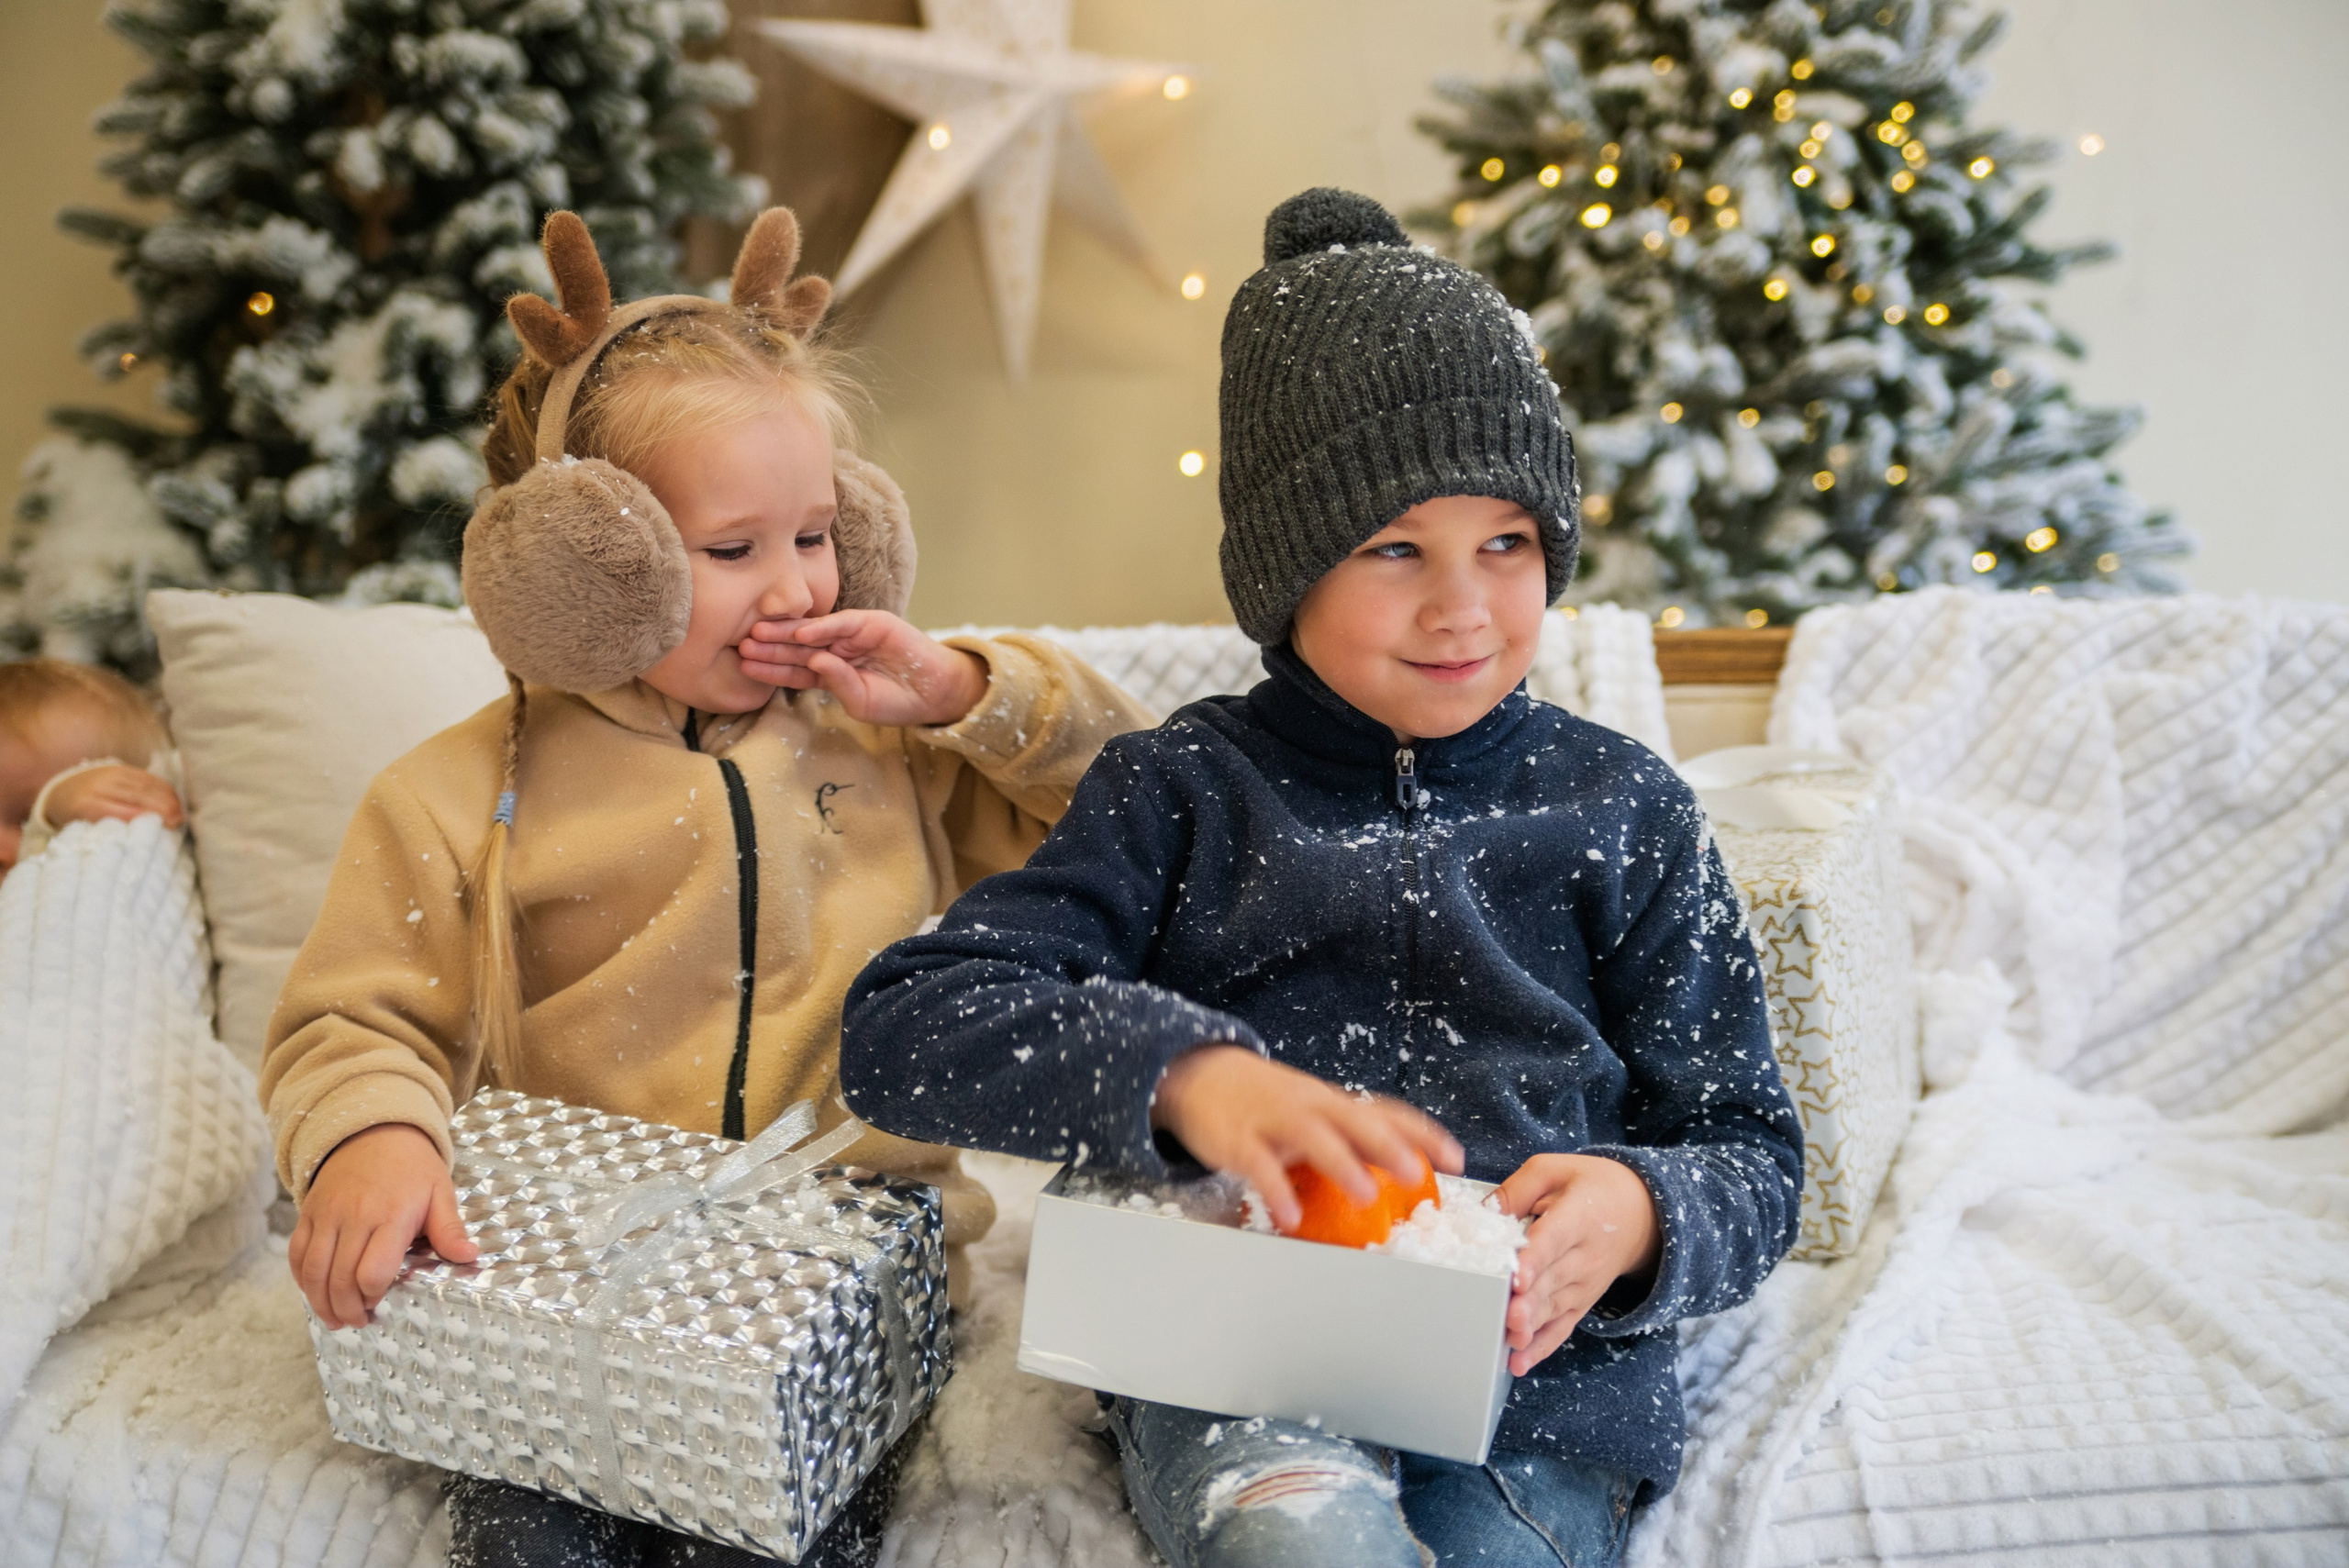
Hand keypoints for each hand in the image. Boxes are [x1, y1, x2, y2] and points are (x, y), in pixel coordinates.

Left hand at [44, 764, 182, 829]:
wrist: (62, 789)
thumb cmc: (75, 816)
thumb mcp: (83, 826)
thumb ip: (107, 830)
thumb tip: (139, 839)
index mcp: (85, 804)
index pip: (120, 810)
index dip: (143, 817)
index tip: (163, 828)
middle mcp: (100, 785)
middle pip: (137, 795)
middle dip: (161, 807)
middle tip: (178, 822)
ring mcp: (112, 774)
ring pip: (146, 785)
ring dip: (167, 799)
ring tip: (180, 814)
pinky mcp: (122, 768)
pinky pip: (148, 777)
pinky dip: (164, 789)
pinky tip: (174, 800)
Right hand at [289, 1123, 477, 1328]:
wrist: (373, 1131)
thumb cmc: (412, 1167)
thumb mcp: (440, 1192)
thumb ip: (450, 1229)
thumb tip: (469, 1257)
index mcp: (391, 1215)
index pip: (373, 1270)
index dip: (373, 1294)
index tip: (381, 1304)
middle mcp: (354, 1217)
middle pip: (339, 1277)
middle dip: (347, 1308)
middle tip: (358, 1322)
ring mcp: (326, 1215)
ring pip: (313, 1270)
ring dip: (320, 1301)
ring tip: (335, 1319)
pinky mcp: (308, 1212)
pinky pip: (296, 1252)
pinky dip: (301, 1278)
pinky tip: (314, 1293)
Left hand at [737, 610, 988, 727]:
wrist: (936, 692)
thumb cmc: (898, 701)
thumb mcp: (861, 703)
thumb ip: (838, 685)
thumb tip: (817, 664)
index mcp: (830, 671)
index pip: (794, 668)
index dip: (770, 667)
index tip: (745, 665)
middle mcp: (836, 649)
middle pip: (796, 647)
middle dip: (770, 646)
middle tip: (741, 644)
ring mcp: (853, 634)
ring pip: (814, 632)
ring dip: (786, 633)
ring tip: (760, 634)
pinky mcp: (872, 623)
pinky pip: (842, 624)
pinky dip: (822, 628)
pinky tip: (800, 633)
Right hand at [1150, 1045, 1462, 1232]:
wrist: (1201, 1076)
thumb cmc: (1266, 1103)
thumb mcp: (1312, 1114)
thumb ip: (1348, 1140)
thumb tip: (1398, 1174)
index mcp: (1333, 1103)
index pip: (1386, 1111)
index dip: (1422, 1133)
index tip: (1456, 1158)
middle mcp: (1311, 1107)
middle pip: (1356, 1120)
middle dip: (1389, 1147)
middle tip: (1417, 1175)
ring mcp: (1276, 1121)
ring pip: (1314, 1137)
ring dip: (1342, 1164)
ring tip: (1365, 1194)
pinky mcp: (1240, 1140)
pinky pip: (1261, 1165)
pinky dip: (1276, 1190)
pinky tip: (1289, 1216)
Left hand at [1494, 1154, 1660, 1375]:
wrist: (1641, 1212)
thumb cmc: (1591, 1187)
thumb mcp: (1553, 1169)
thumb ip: (1517, 1189)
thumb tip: (1484, 1213)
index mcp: (1579, 1215)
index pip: (1554, 1239)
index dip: (1536, 1259)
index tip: (1518, 1277)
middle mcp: (1585, 1254)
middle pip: (1553, 1280)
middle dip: (1530, 1301)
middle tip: (1508, 1318)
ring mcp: (1585, 1283)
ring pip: (1555, 1308)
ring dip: (1533, 1327)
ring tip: (1511, 1341)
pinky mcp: (1581, 1301)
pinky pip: (1562, 1327)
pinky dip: (1542, 1346)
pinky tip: (1520, 1362)